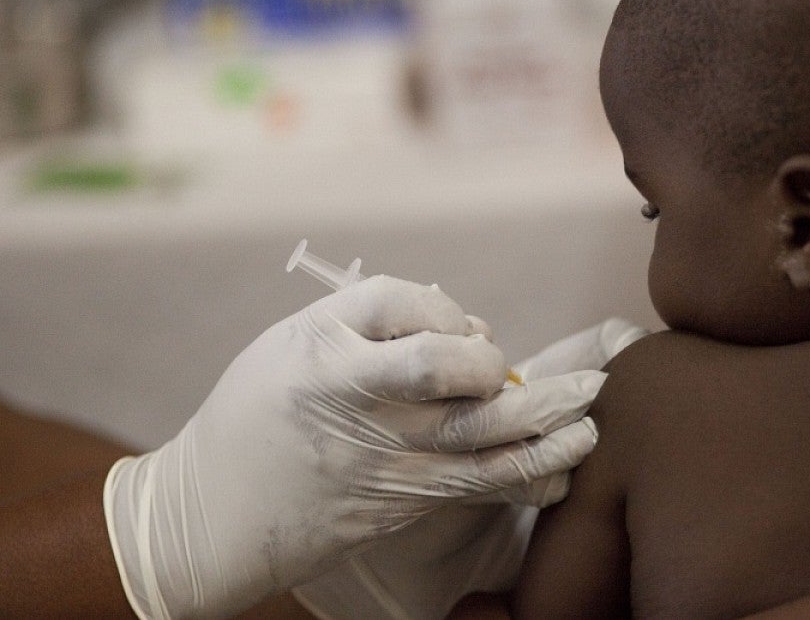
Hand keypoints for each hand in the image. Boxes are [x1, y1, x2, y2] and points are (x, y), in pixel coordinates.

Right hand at [294, 318, 649, 619]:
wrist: (213, 512)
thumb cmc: (261, 414)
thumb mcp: (293, 346)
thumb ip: (373, 326)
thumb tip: (471, 325)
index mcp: (320, 343)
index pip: (404, 301)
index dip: (445, 309)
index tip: (453, 325)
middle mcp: (352, 394)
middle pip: (447, 365)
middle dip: (493, 360)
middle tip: (506, 367)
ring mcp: (380, 452)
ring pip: (481, 429)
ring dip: (549, 414)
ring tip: (590, 402)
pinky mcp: (400, 498)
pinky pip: (482, 483)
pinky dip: (534, 470)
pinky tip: (567, 460)